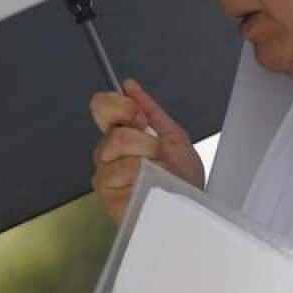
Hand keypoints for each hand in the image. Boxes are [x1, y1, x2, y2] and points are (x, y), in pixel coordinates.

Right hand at [89, 79, 203, 221]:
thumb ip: (150, 109)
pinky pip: (122, 172)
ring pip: (118, 150)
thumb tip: (129, 85)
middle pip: (115, 132)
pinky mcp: (108, 197)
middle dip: (144, 139)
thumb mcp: (173, 136)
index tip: (141, 118)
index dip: (121, 107)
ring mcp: (105, 176)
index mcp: (120, 135)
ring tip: (158, 171)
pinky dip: (143, 175)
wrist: (192, 207)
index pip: (101, 106)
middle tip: (158, 152)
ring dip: (147, 158)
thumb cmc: (183, 177)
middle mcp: (108, 154)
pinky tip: (150, 184)